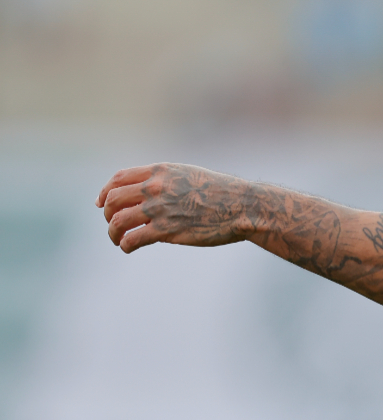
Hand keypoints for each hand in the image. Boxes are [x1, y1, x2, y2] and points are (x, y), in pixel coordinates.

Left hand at [97, 163, 254, 252]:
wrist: (243, 206)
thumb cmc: (222, 192)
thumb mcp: (191, 175)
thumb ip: (167, 181)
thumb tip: (150, 193)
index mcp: (161, 171)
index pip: (119, 178)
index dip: (105, 191)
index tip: (102, 204)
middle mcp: (156, 188)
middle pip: (113, 199)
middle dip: (107, 214)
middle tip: (113, 223)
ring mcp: (160, 209)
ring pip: (118, 221)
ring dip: (112, 233)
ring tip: (118, 239)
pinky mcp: (167, 231)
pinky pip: (132, 239)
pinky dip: (125, 245)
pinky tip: (129, 248)